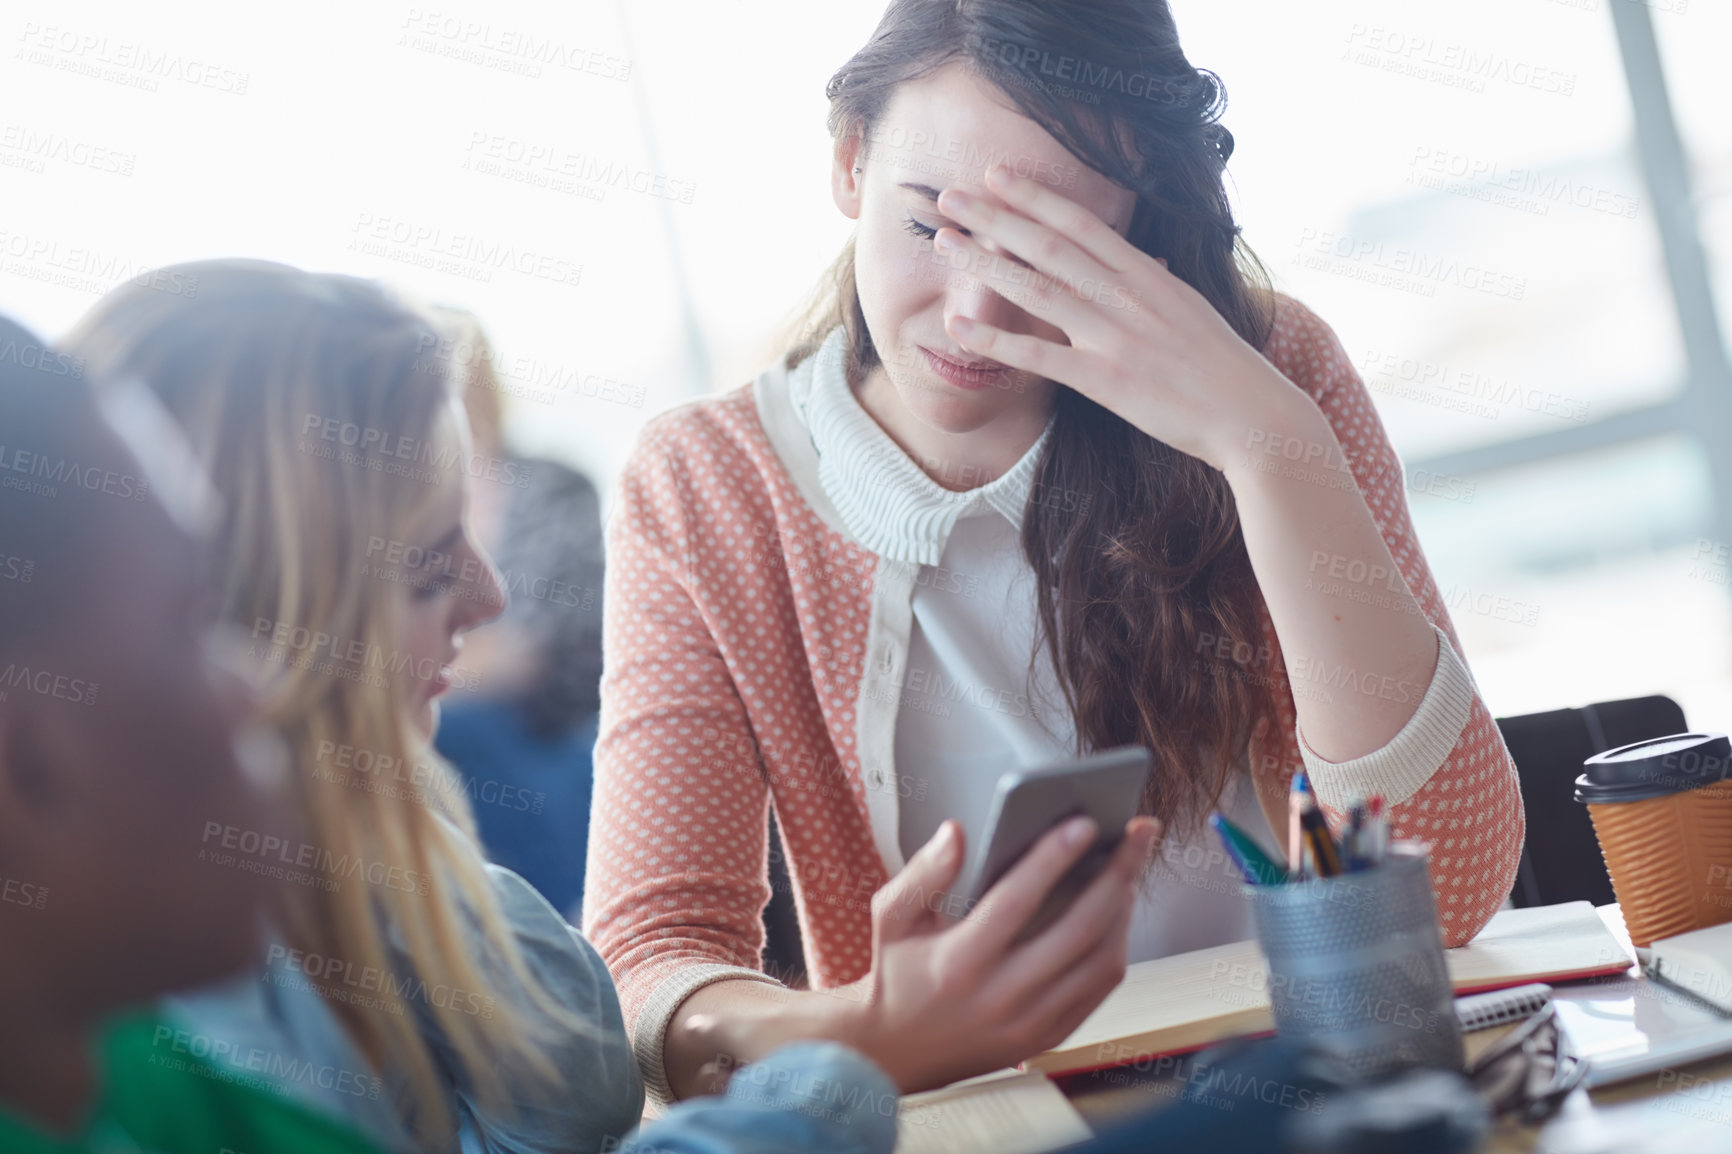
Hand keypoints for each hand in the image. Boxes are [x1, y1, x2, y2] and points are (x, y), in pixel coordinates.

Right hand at [842, 813, 1161, 1092]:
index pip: (1016, 902)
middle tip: (1139, 832)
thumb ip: (924, 872)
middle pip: (1077, 930)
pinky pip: (1099, 987)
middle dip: (1117, 874)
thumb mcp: (891, 916)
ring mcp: (1030, 1022)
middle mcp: (1000, 996)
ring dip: (1124, 908)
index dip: (1053, 859)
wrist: (897, 1052)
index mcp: (959, 961)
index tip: (1084, 822)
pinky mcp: (1048, 1035)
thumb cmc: (897, 971)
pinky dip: (1115, 943)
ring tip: (1131, 865)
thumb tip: (957, 832)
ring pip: (1100, 961)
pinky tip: (1117, 909)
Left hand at [931, 165, 1313, 473]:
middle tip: (951, 196)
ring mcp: (1115, 337)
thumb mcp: (1190, 307)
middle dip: (996, 217)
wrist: (1251, 415)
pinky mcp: (1105, 381)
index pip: (1082, 223)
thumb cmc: (1222, 366)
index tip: (997, 176)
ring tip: (945, 243)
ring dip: (985, 263)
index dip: (1036, 197)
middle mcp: (1127, 297)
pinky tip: (958, 327)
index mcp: (1148, 275)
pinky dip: (996, 340)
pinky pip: (1039, 355)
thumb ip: (1156, 281)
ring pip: (1038, 289)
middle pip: (1050, 245)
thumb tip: (1140, 257)